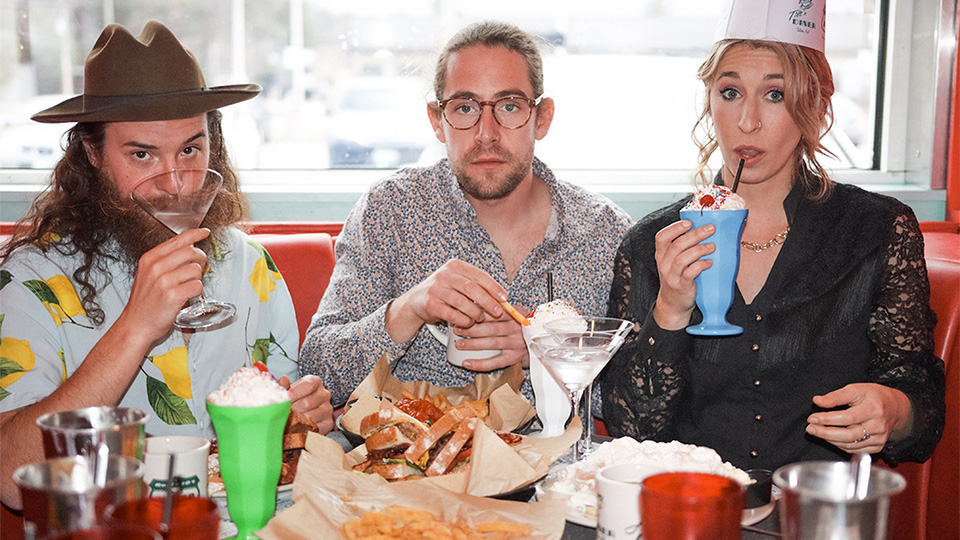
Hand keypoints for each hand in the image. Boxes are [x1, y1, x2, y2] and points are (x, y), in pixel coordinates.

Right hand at [123, 228, 209, 340]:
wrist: (135, 325)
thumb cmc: (145, 302)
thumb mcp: (148, 274)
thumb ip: (165, 261)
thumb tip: (189, 249)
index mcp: (150, 259)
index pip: (178, 239)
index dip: (195, 234)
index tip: (205, 232)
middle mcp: (156, 267)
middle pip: (191, 252)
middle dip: (200, 260)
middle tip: (197, 270)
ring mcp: (164, 281)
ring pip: (196, 270)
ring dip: (197, 279)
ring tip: (186, 287)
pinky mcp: (172, 295)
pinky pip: (197, 286)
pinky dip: (197, 292)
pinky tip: (187, 296)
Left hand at [278, 375, 333, 433]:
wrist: (300, 414)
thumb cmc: (293, 400)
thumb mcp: (287, 391)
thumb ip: (283, 386)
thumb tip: (283, 380)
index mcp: (315, 382)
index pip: (308, 385)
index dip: (294, 393)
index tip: (284, 400)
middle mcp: (324, 394)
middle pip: (307, 403)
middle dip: (292, 410)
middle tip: (283, 414)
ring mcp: (328, 409)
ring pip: (310, 417)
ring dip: (296, 421)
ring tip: (288, 421)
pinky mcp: (328, 422)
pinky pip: (315, 428)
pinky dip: (303, 430)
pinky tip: (296, 428)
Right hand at [386, 259, 507, 342]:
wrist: (415, 302)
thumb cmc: (443, 292)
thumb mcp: (458, 283)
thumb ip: (476, 287)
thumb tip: (501, 299)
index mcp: (455, 266)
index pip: (479, 275)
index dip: (494, 287)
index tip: (504, 298)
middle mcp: (445, 274)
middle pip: (472, 288)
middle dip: (488, 301)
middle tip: (497, 311)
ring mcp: (436, 289)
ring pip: (463, 302)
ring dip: (475, 313)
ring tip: (480, 318)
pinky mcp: (430, 304)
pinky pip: (452, 314)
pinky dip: (463, 320)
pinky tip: (467, 323)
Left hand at [450, 308, 529, 370]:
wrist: (545, 342)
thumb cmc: (526, 326)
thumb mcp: (518, 313)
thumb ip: (501, 309)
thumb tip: (476, 305)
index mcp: (515, 315)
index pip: (494, 311)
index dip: (477, 313)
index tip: (463, 313)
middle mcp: (516, 329)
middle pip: (490, 328)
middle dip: (471, 329)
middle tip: (457, 329)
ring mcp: (516, 344)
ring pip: (491, 343)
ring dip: (472, 344)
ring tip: (459, 344)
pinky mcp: (514, 358)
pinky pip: (494, 362)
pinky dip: (479, 363)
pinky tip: (467, 363)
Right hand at [651, 220, 716, 329]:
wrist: (673, 304)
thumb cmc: (678, 278)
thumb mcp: (673, 262)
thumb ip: (682, 248)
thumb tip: (702, 229)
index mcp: (661, 255)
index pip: (661, 237)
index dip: (674, 228)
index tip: (689, 222)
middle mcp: (664, 264)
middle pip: (676, 245)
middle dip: (695, 234)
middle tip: (710, 229)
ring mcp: (671, 276)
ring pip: (682, 258)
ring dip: (699, 249)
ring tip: (712, 246)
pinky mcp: (681, 286)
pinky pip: (690, 273)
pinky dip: (701, 265)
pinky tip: (709, 263)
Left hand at [805, 383, 912, 453]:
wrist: (896, 408)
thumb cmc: (873, 396)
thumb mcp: (855, 389)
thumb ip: (835, 396)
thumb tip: (817, 401)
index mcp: (873, 409)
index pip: (847, 418)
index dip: (827, 419)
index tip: (812, 418)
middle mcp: (878, 426)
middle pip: (848, 435)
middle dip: (825, 433)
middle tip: (810, 428)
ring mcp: (879, 439)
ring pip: (850, 444)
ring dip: (830, 440)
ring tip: (817, 432)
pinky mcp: (877, 447)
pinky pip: (855, 450)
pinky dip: (840, 445)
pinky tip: (830, 438)